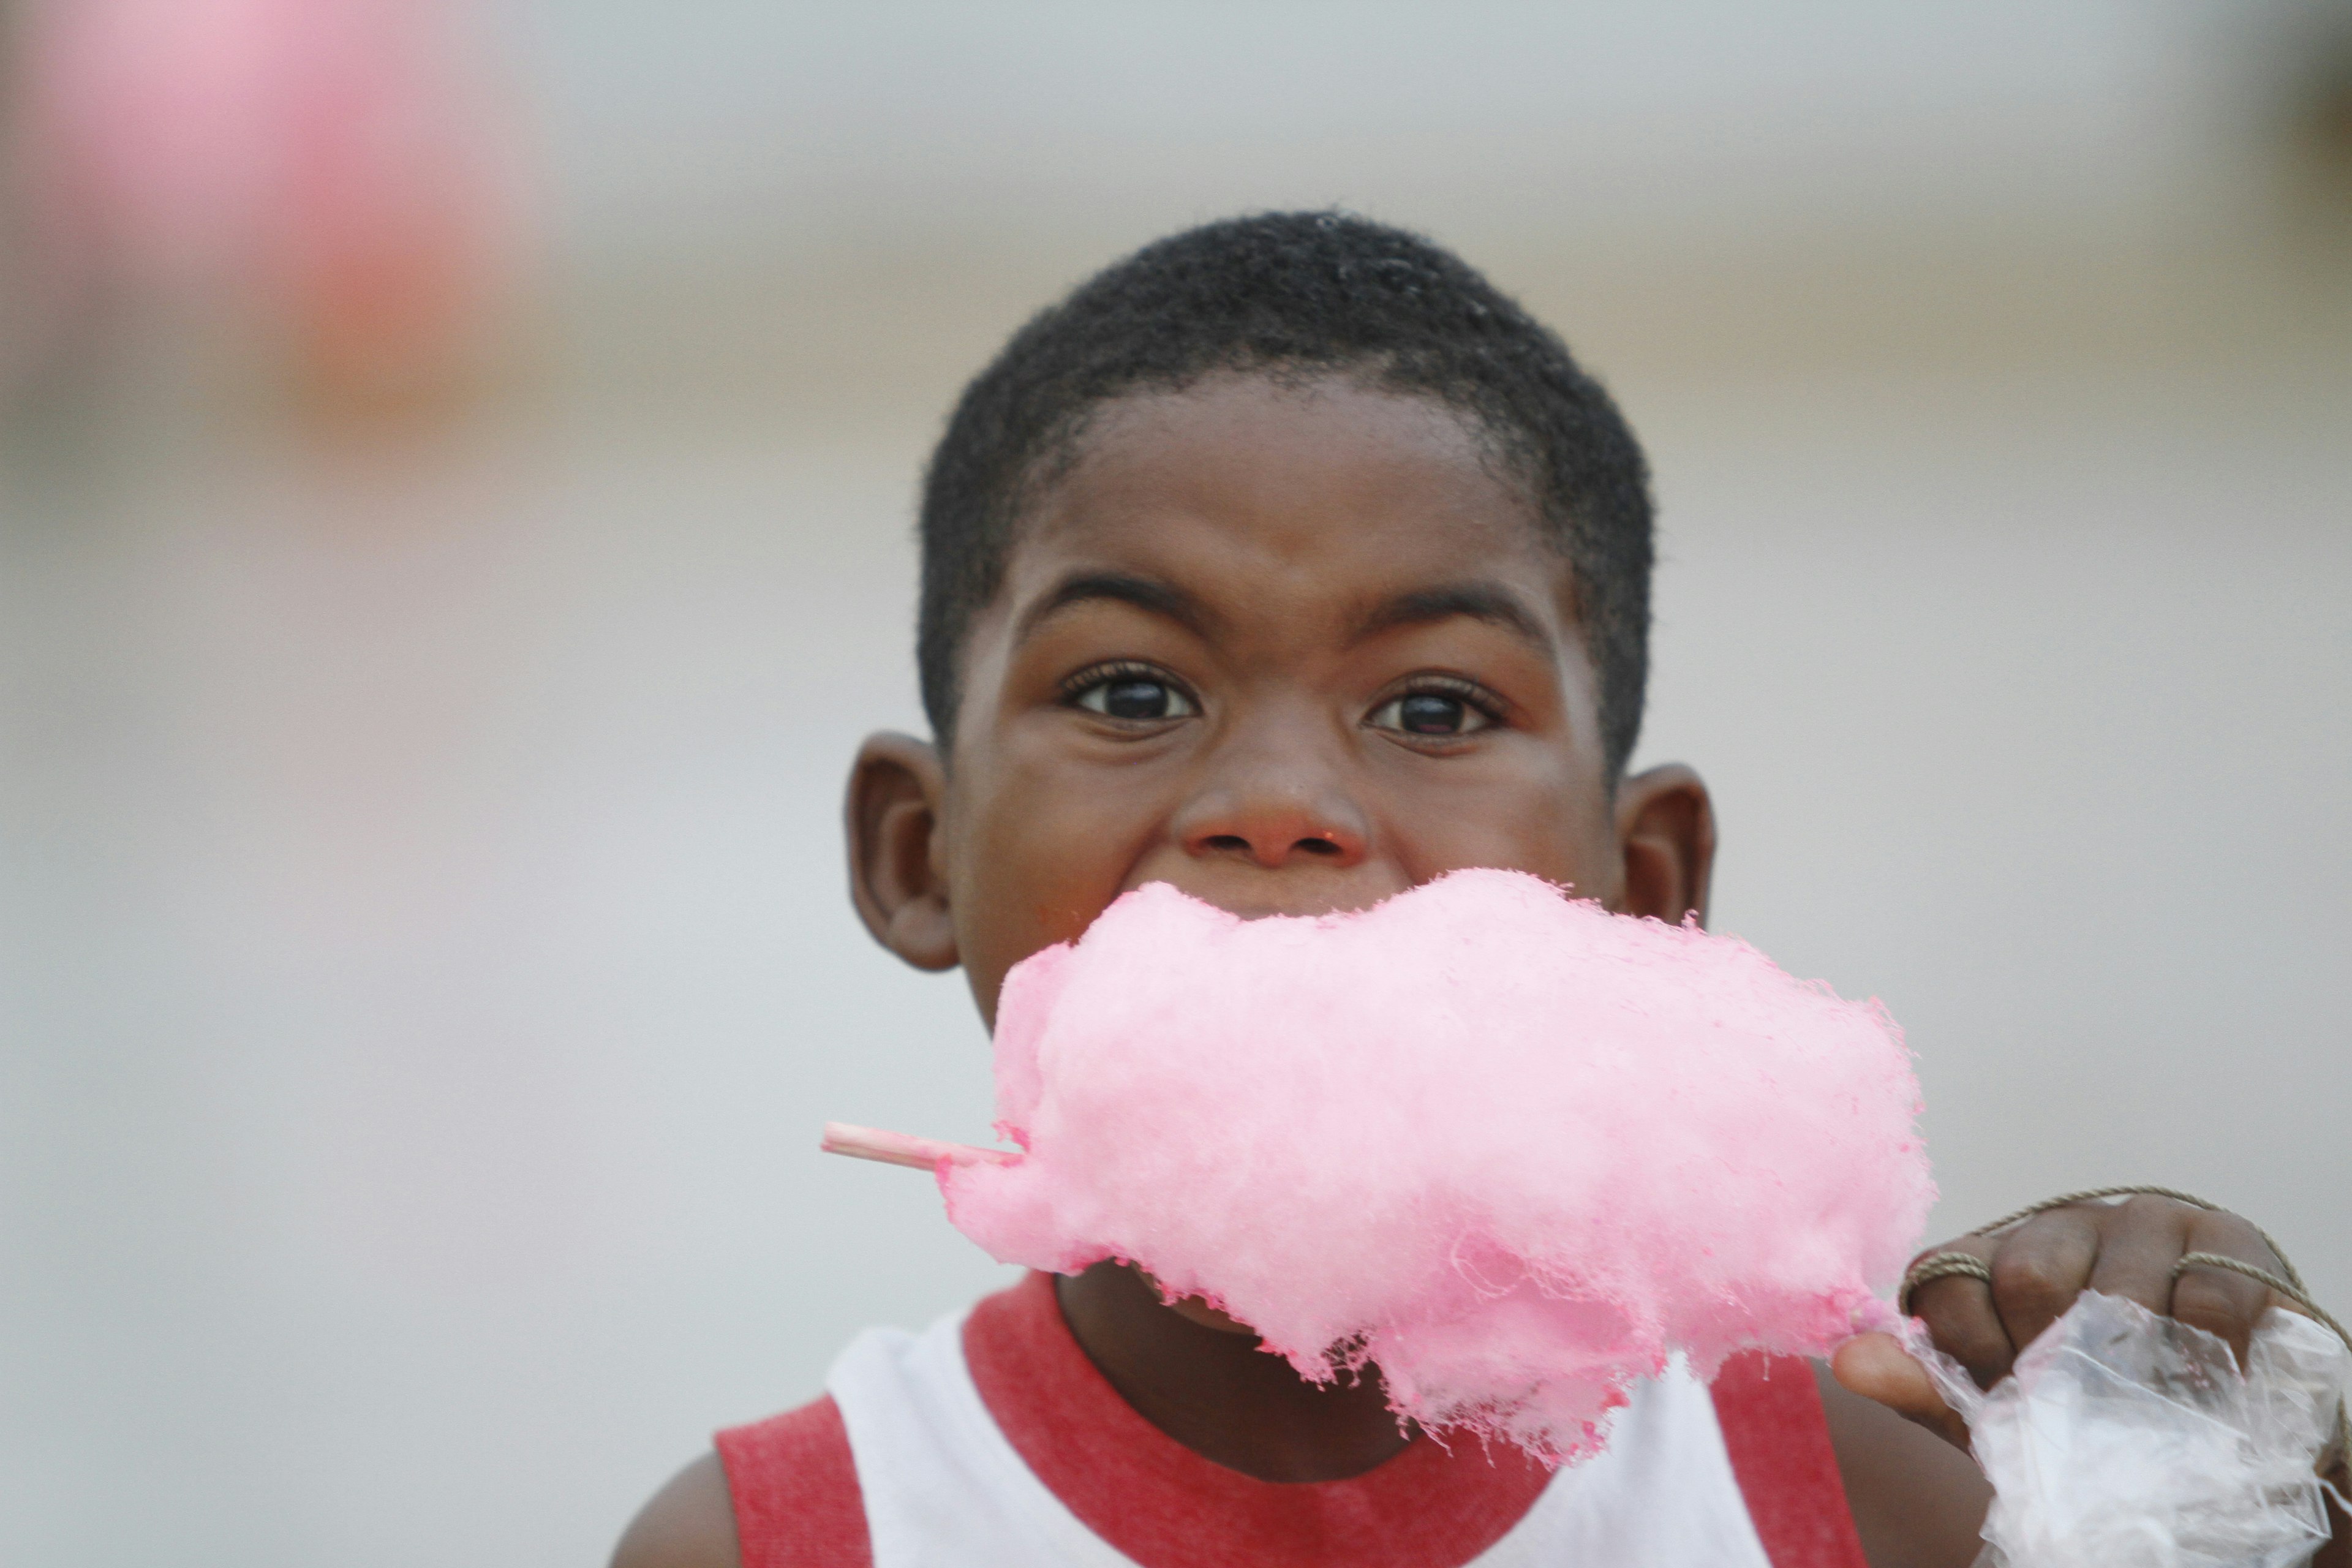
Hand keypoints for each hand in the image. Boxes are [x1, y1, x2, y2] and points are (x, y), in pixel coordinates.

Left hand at [1833, 1193, 2291, 1446]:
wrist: (2224, 1408)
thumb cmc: (2093, 1401)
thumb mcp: (2004, 1405)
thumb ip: (1926, 1385)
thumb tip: (1846, 1363)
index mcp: (1994, 1254)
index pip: (1942, 1277)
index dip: (1967, 1351)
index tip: (2001, 1400)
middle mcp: (2064, 1222)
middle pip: (2025, 1274)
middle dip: (2044, 1359)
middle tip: (2075, 1406)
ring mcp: (2148, 1222)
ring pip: (2115, 1287)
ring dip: (2131, 1369)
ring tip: (2146, 1407)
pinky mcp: (2228, 1242)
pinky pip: (2204, 1297)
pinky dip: (2205, 1356)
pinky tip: (2207, 1385)